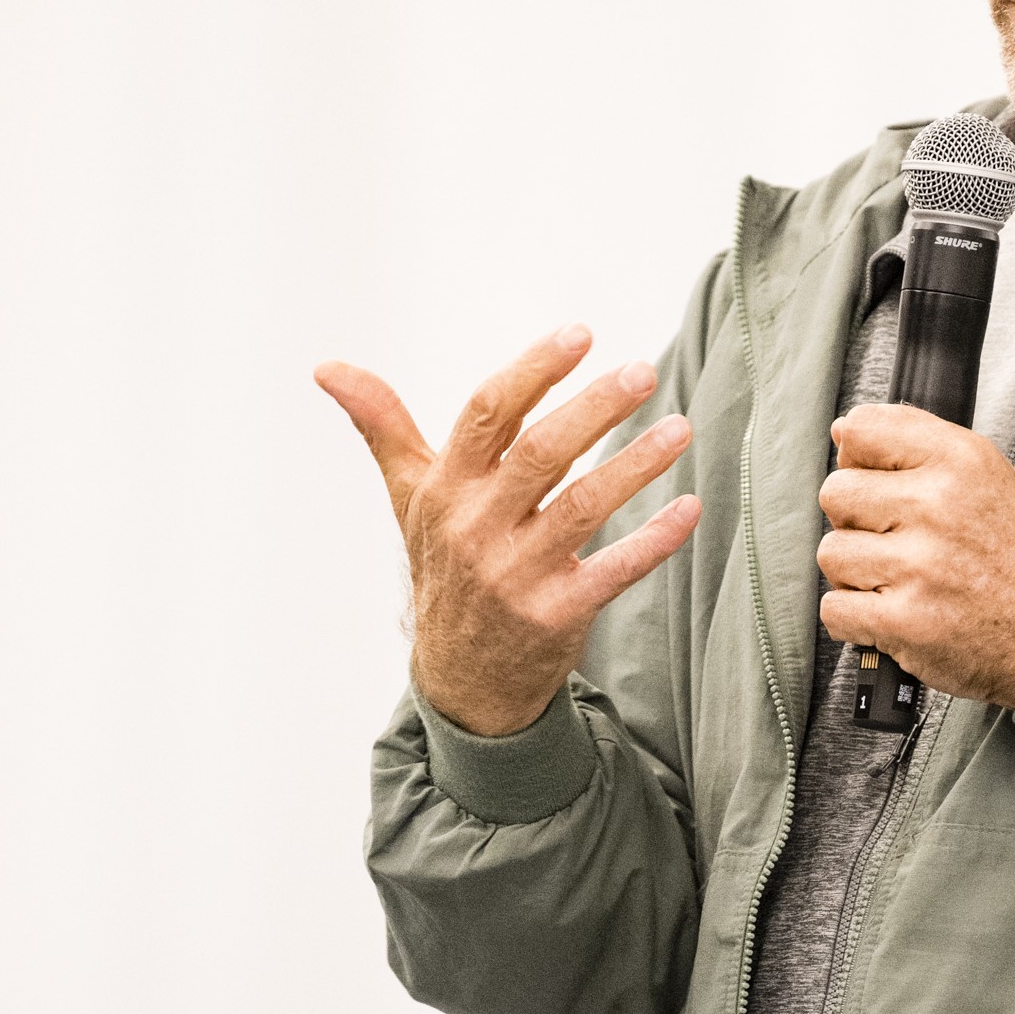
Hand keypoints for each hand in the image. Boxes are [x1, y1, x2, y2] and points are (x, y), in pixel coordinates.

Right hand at [316, 326, 701, 735]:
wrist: (461, 679)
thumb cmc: (444, 566)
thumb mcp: (409, 497)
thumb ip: (382, 426)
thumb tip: (326, 366)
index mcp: (445, 489)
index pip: (488, 415)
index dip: (533, 371)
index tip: (580, 334)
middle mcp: (476, 529)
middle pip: (539, 455)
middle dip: (594, 410)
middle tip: (642, 372)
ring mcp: (515, 575)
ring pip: (582, 507)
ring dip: (634, 466)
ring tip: (680, 428)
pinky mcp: (555, 615)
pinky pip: (611, 571)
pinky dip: (652, 540)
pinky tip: (688, 507)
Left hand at [815, 404, 1014, 709]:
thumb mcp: (991, 477)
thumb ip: (922, 446)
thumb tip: (844, 434)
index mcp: (959, 460)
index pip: (860, 431)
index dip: (857, 460)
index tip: (873, 481)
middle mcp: (937, 506)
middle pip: (836, 493)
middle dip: (854, 520)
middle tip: (892, 540)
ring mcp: (919, 566)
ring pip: (832, 553)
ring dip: (856, 573)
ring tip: (897, 582)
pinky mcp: (904, 622)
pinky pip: (834, 609)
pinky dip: (854, 619)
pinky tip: (889, 615)